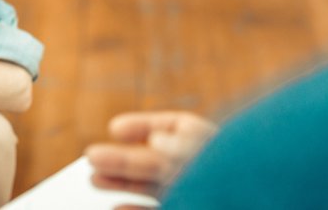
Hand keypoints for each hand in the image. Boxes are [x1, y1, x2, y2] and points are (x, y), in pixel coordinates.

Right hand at [85, 111, 218, 196]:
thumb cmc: (236, 185)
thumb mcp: (214, 162)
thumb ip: (185, 149)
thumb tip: (156, 139)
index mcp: (220, 152)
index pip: (180, 129)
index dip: (144, 125)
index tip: (115, 128)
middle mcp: (207, 174)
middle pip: (158, 162)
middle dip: (123, 159)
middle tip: (92, 156)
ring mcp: (198, 196)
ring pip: (154, 188)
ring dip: (122, 183)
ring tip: (94, 179)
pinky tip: (118, 208)